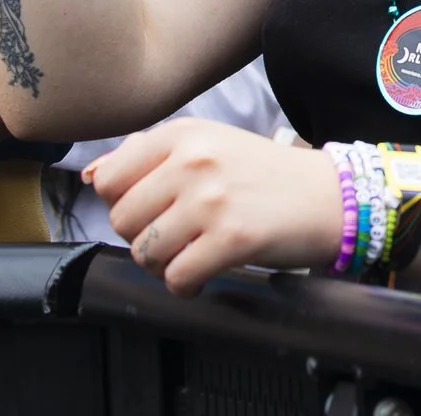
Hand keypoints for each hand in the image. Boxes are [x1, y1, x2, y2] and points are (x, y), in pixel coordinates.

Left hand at [86, 118, 341, 294]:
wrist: (327, 196)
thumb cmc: (262, 173)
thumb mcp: (206, 144)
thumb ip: (145, 155)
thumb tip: (92, 176)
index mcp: (182, 134)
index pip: (110, 178)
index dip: (122, 204)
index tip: (150, 211)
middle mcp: (193, 161)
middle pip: (122, 220)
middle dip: (142, 237)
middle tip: (174, 239)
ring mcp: (212, 200)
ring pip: (145, 252)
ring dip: (162, 265)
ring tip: (189, 256)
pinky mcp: (232, 238)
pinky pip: (177, 278)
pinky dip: (185, 285)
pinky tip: (203, 275)